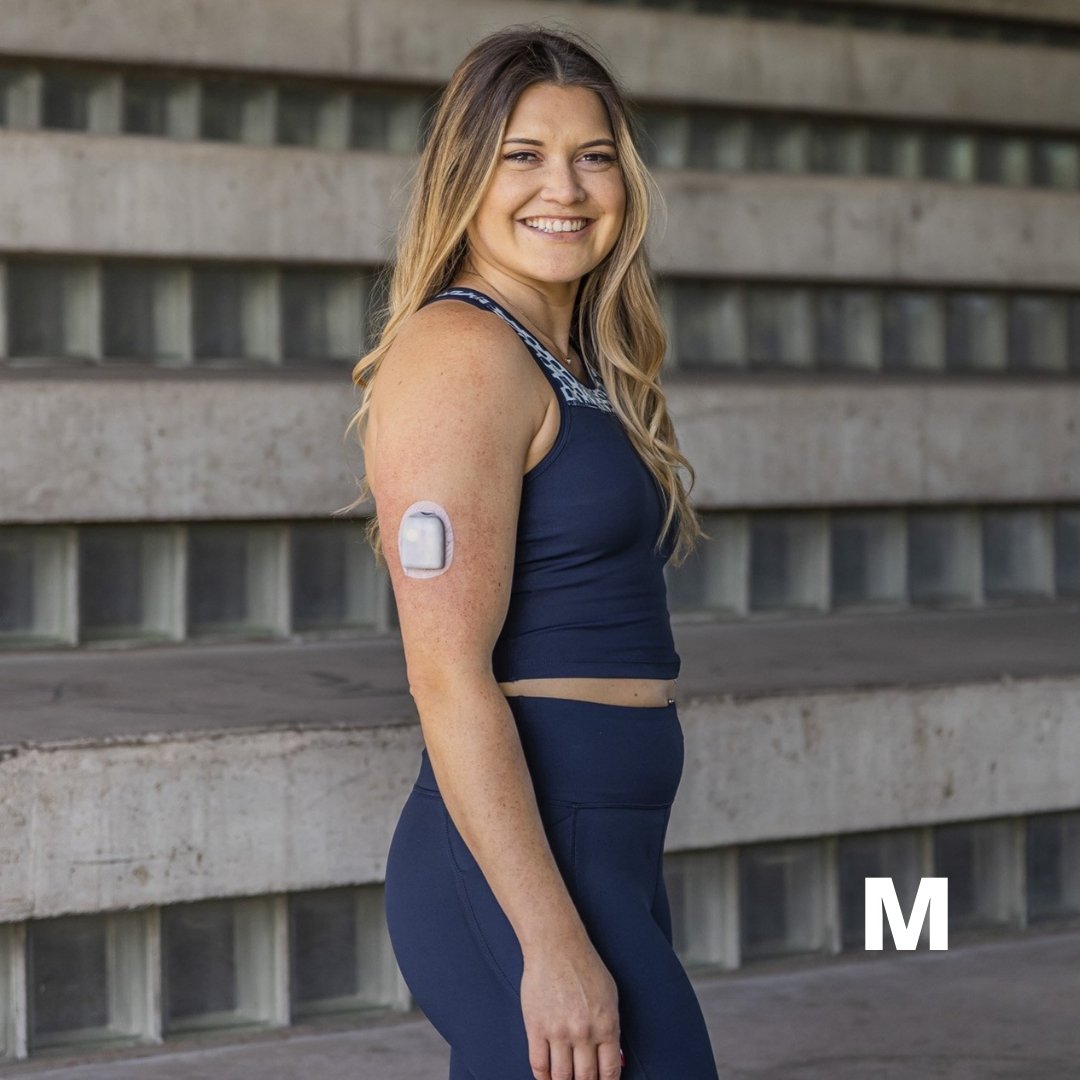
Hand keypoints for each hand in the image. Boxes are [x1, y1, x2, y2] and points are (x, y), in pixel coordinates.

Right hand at [520, 937, 622, 1078]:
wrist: (556, 946)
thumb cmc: (585, 966)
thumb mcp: (610, 996)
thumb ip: (611, 1028)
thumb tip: (612, 1057)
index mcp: (607, 1025)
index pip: (609, 1072)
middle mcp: (584, 1033)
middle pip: (585, 1079)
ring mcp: (558, 1032)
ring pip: (561, 1077)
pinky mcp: (536, 1027)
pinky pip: (539, 1065)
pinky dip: (543, 1077)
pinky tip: (547, 1077)